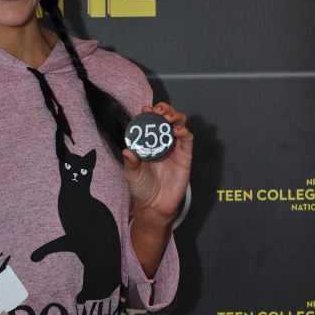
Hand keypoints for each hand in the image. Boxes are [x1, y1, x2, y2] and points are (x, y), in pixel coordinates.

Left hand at [122, 102, 192, 224]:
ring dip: (176, 116)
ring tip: (168, 118)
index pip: (150, 122)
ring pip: (180, 124)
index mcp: (148, 143)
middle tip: (158, 111)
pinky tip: (178, 131)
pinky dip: (185, 132)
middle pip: (167, 118)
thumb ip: (130, 163)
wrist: (155, 206)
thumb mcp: (131, 174)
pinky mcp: (185, 156)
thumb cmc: (141, 189)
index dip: (149, 112)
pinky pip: (188, 140)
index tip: (145, 109)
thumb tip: (126, 150)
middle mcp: (162, 142)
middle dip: (164, 109)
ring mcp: (174, 148)